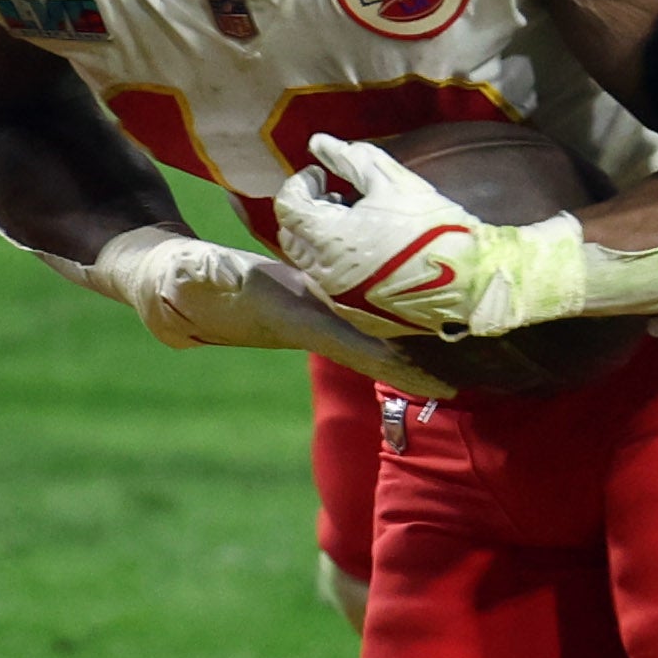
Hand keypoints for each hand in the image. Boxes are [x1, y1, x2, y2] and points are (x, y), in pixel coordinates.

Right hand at [87, 226, 451, 394]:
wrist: (170, 281)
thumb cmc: (175, 280)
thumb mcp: (182, 272)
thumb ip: (194, 273)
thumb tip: (210, 269)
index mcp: (293, 321)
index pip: (356, 347)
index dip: (399, 365)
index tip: (445, 387)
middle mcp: (314, 318)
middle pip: (383, 342)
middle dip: (429, 356)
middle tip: (488, 364)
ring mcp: (319, 303)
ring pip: (381, 317)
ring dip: (422, 326)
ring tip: (479, 330)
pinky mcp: (318, 284)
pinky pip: (369, 293)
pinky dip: (401, 297)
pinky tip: (435, 293)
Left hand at [277, 136, 582, 337]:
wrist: (471, 282)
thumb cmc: (432, 226)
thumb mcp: (392, 181)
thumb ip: (350, 159)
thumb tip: (318, 142)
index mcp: (328, 237)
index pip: (287, 205)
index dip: (301, 183)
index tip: (322, 174)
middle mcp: (324, 274)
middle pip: (292, 238)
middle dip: (306, 213)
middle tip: (335, 199)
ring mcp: (340, 301)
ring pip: (310, 266)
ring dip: (320, 242)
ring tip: (354, 226)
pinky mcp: (359, 318)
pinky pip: (333, 291)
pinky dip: (338, 269)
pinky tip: (367, 257)